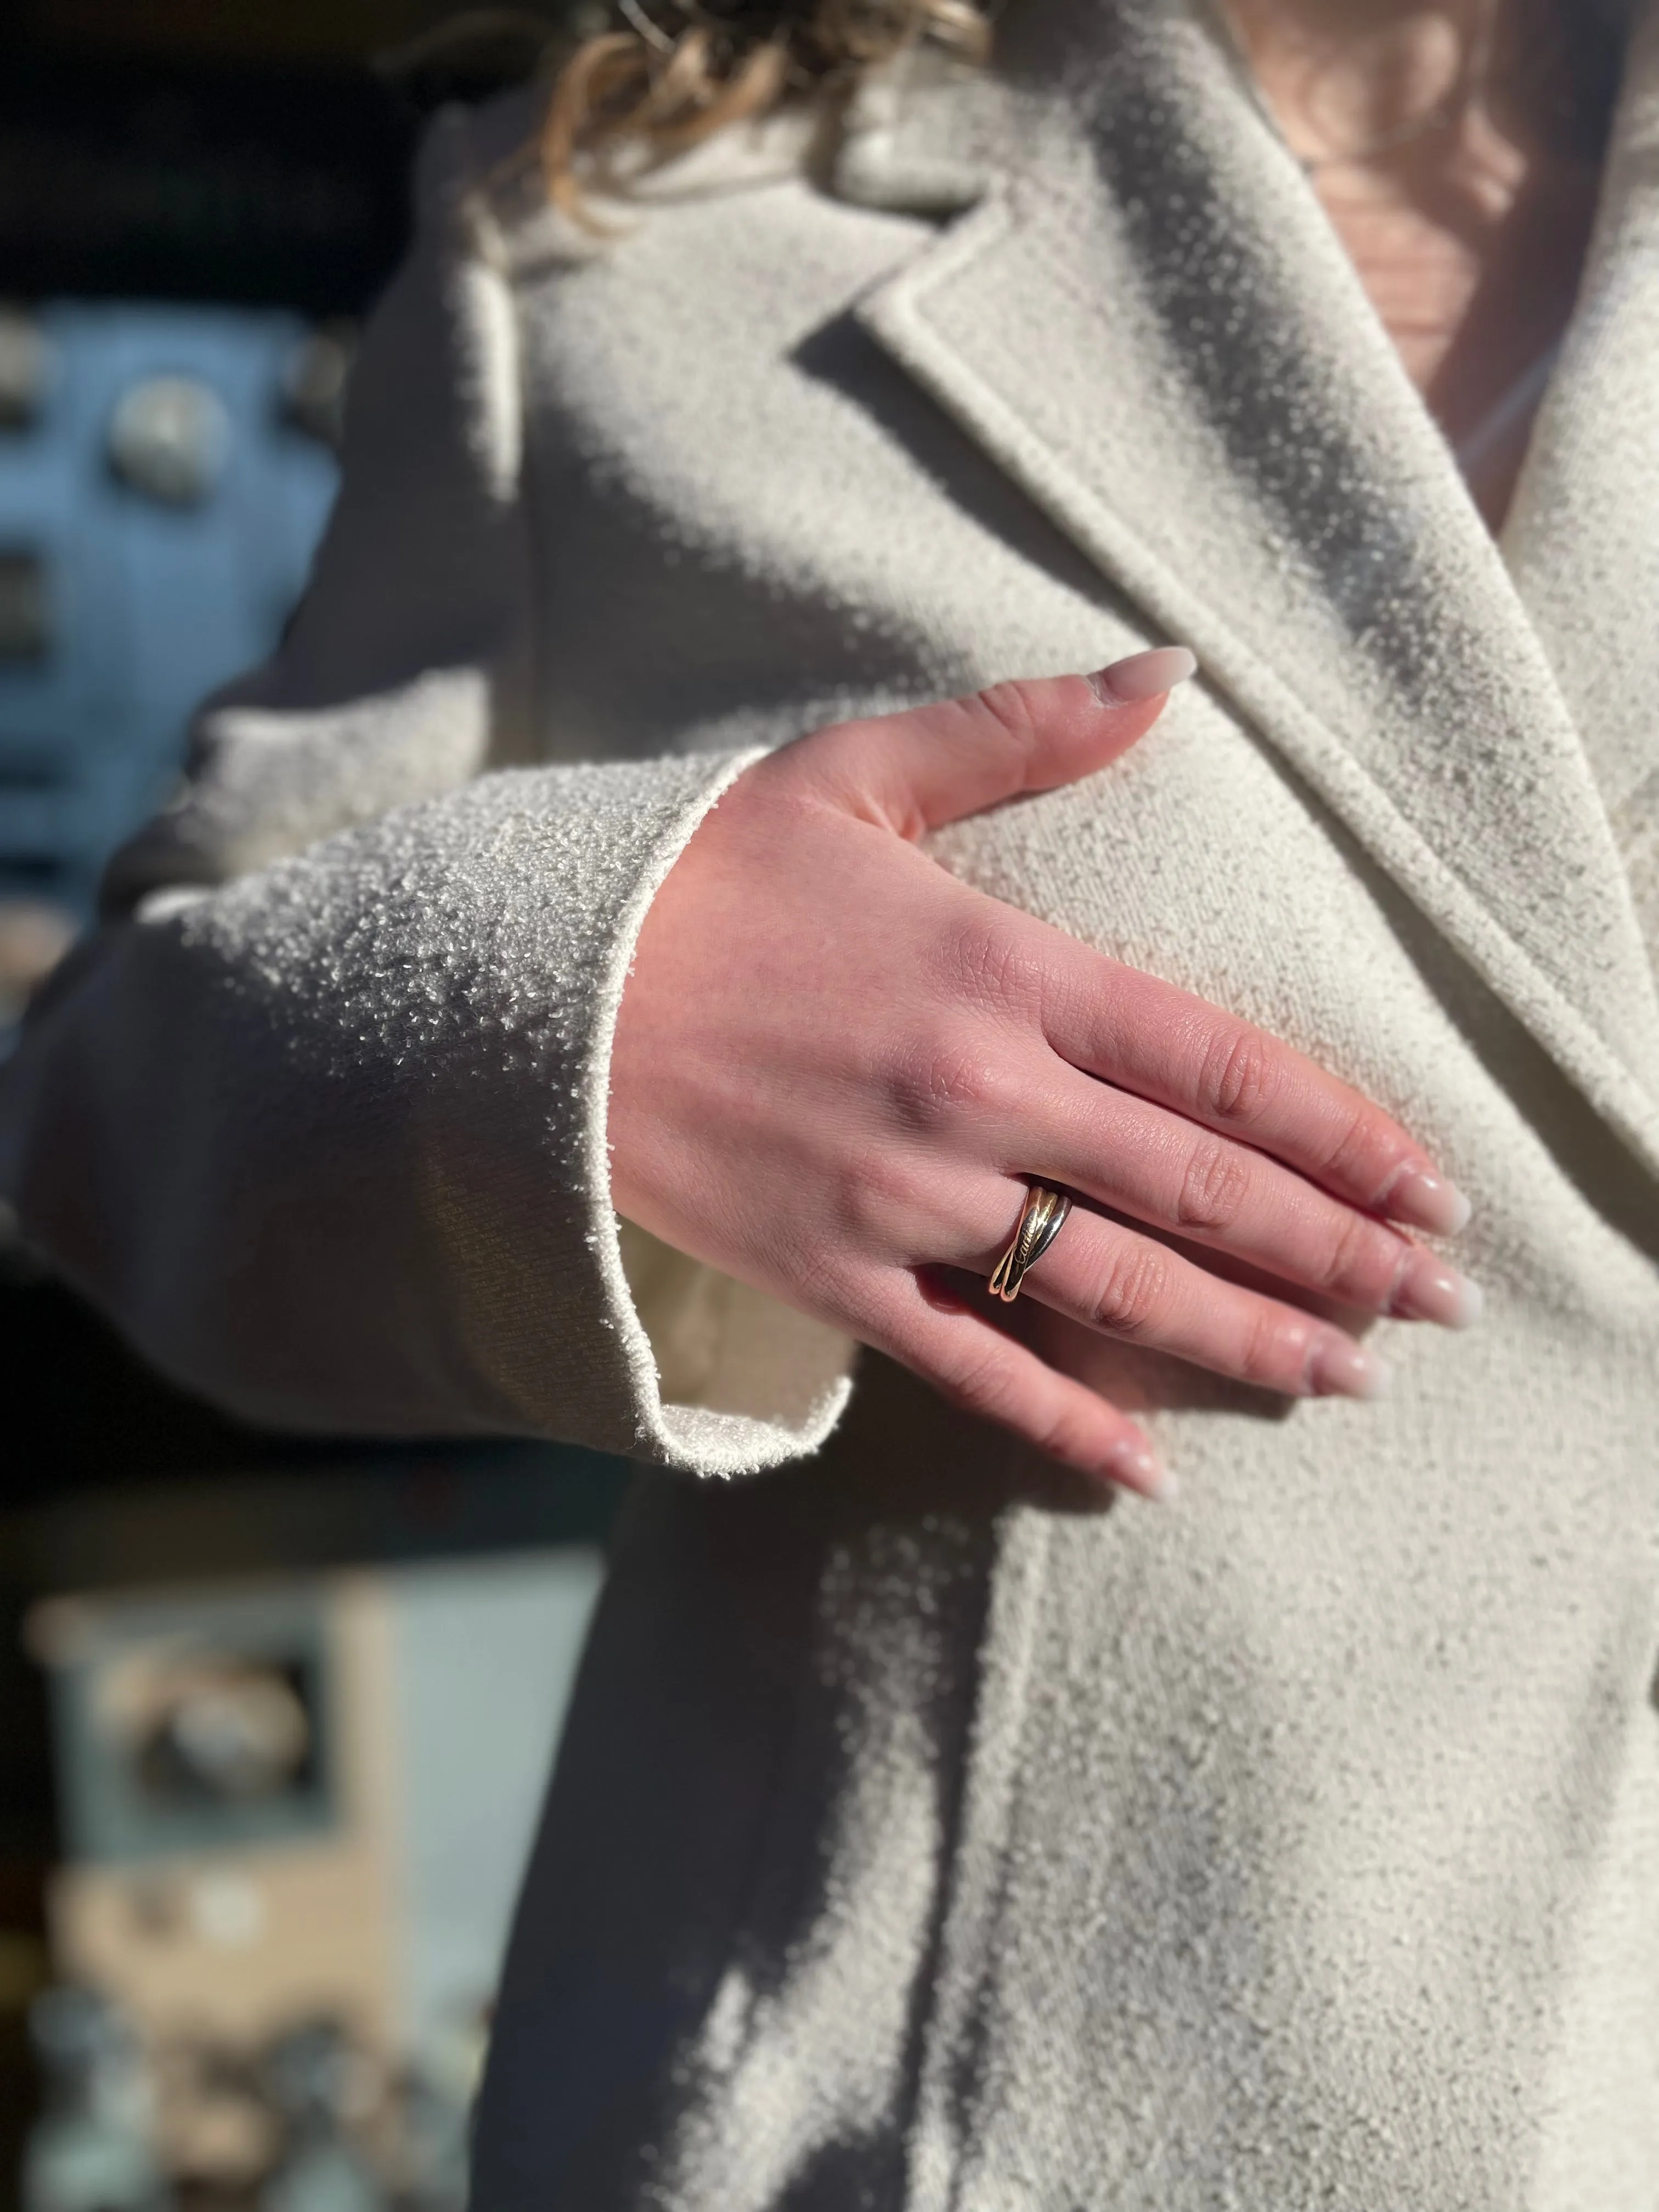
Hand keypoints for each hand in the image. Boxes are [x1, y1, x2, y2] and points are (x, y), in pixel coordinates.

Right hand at [609, 650, 1476, 1498]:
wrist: (525, 993)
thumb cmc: (696, 875)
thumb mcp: (851, 771)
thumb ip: (1020, 730)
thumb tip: (1167, 670)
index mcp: (1001, 965)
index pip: (1218, 1062)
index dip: (1340, 1131)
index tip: (1427, 1185)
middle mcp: (977, 1093)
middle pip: (1197, 1189)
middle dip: (1334, 1252)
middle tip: (1437, 1302)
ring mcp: (905, 1197)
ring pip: (1114, 1291)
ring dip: (1244, 1341)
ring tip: (1345, 1379)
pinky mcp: (833, 1275)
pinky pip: (975, 1366)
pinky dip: (1065, 1425)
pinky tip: (1149, 1473)